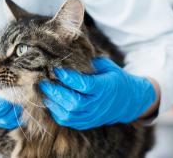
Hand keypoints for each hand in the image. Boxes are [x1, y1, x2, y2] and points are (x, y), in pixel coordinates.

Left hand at [39, 57, 156, 129]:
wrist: (129, 100)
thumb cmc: (113, 77)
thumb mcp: (106, 65)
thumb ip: (89, 60)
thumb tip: (67, 49)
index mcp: (105, 87)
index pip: (84, 85)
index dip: (68, 78)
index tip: (56, 68)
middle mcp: (99, 104)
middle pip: (74, 102)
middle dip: (56, 92)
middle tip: (43, 81)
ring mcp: (93, 115)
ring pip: (70, 114)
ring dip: (54, 103)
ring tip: (45, 91)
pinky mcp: (88, 122)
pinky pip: (69, 122)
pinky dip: (57, 113)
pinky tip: (51, 102)